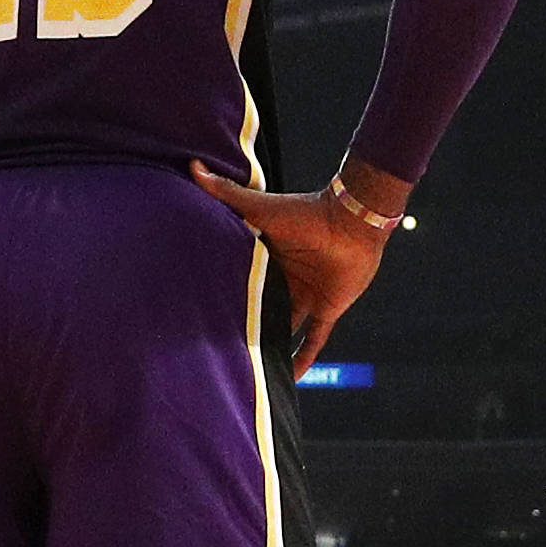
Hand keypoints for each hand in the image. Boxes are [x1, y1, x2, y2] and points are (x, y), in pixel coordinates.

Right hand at [190, 159, 405, 367]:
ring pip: (284, 328)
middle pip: (260, 307)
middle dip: (243, 325)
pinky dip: (304, 358)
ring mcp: (306, 295)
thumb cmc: (306, 212)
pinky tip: (291, 380)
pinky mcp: (327, 309)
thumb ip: (227, 192)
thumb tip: (193, 166)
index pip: (241, 279)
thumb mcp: (260, 207)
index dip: (222, 292)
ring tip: (246, 370)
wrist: (353, 222)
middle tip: (215, 348)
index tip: (196, 309)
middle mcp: (284, 278)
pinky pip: (314, 339)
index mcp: (266, 256)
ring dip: (271, 347)